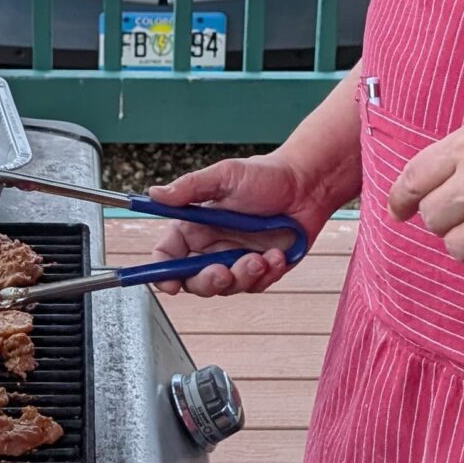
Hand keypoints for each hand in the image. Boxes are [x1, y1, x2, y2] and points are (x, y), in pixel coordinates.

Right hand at [146, 152, 331, 297]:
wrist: (307, 184)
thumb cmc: (266, 175)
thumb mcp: (225, 175)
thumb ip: (190, 188)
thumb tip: (156, 193)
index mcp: (196, 226)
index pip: (168, 255)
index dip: (162, 272)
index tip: (168, 282)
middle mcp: (212, 246)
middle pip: (193, 280)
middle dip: (206, 282)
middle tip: (222, 272)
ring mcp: (237, 259)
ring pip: (226, 287)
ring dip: (242, 277)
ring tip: (259, 257)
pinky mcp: (262, 269)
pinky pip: (255, 285)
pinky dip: (266, 274)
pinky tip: (276, 255)